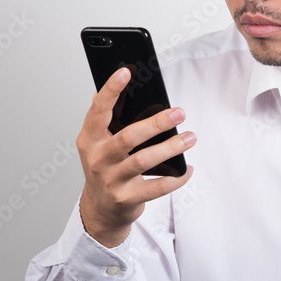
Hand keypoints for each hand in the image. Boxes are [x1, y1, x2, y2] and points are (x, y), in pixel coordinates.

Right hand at [76, 66, 195, 247]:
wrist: (101, 209)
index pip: (98, 110)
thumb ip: (106, 118)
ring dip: (170, 148)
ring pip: (143, 161)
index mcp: (90, 139)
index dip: (111, 90)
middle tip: (180, 112)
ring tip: (190, 137)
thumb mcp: (99, 143)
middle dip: (156, 123)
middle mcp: (97, 159)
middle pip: (128, 137)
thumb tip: (114, 86)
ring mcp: (111, 180)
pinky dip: (176, 178)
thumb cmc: (105, 167)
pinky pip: (155, 188)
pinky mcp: (126, 199)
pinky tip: (188, 169)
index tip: (126, 71)